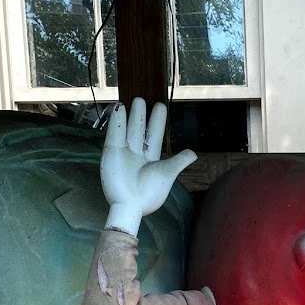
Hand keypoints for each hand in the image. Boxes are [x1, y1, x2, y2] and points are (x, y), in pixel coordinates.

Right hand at [101, 97, 196, 235]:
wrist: (131, 204)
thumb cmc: (150, 192)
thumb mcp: (168, 173)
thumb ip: (179, 161)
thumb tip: (194, 153)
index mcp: (151, 159)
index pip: (154, 135)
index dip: (157, 121)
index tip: (160, 106)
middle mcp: (137, 154)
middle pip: (139, 130)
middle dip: (141, 115)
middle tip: (142, 99)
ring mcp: (123, 153)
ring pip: (127, 130)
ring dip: (129, 116)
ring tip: (131, 100)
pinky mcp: (111, 154)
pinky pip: (114, 135)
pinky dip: (116, 122)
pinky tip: (118, 108)